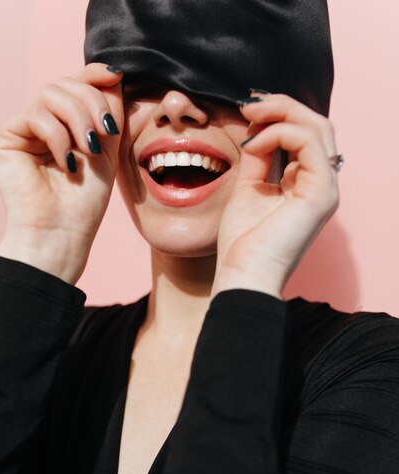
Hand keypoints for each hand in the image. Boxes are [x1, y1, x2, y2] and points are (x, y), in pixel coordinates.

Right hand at [0, 63, 123, 283]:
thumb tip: (113, 72)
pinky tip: (65, 162)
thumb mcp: (108, 150)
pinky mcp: (8, 136)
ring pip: (52, 93)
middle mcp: (45, 122)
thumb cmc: (86, 201)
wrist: (62, 232)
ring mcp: (25, 128)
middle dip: (92, 104)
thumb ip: (109, 111)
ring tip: (87, 151)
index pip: (79, 84)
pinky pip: (36, 114)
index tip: (116, 74)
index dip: (95, 74)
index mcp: (68, 124)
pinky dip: (57, 136)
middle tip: (103, 135)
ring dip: (78, 119)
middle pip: (67, 83)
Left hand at [211, 92, 339, 299]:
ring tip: (250, 114)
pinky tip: (255, 142)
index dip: (278, 116)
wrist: (243, 275)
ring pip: (318, 127)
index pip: (303, 135)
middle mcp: (320, 184)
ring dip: (281, 112)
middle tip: (248, 105)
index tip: (245, 111)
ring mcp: (325, 188)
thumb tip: (255, 126)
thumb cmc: (242, 243)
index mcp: (305, 184)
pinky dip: (280, 133)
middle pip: (316, 125)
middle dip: (282, 107)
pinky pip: (308, 143)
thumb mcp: (247, 189)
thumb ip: (256, 158)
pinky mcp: (321, 193)